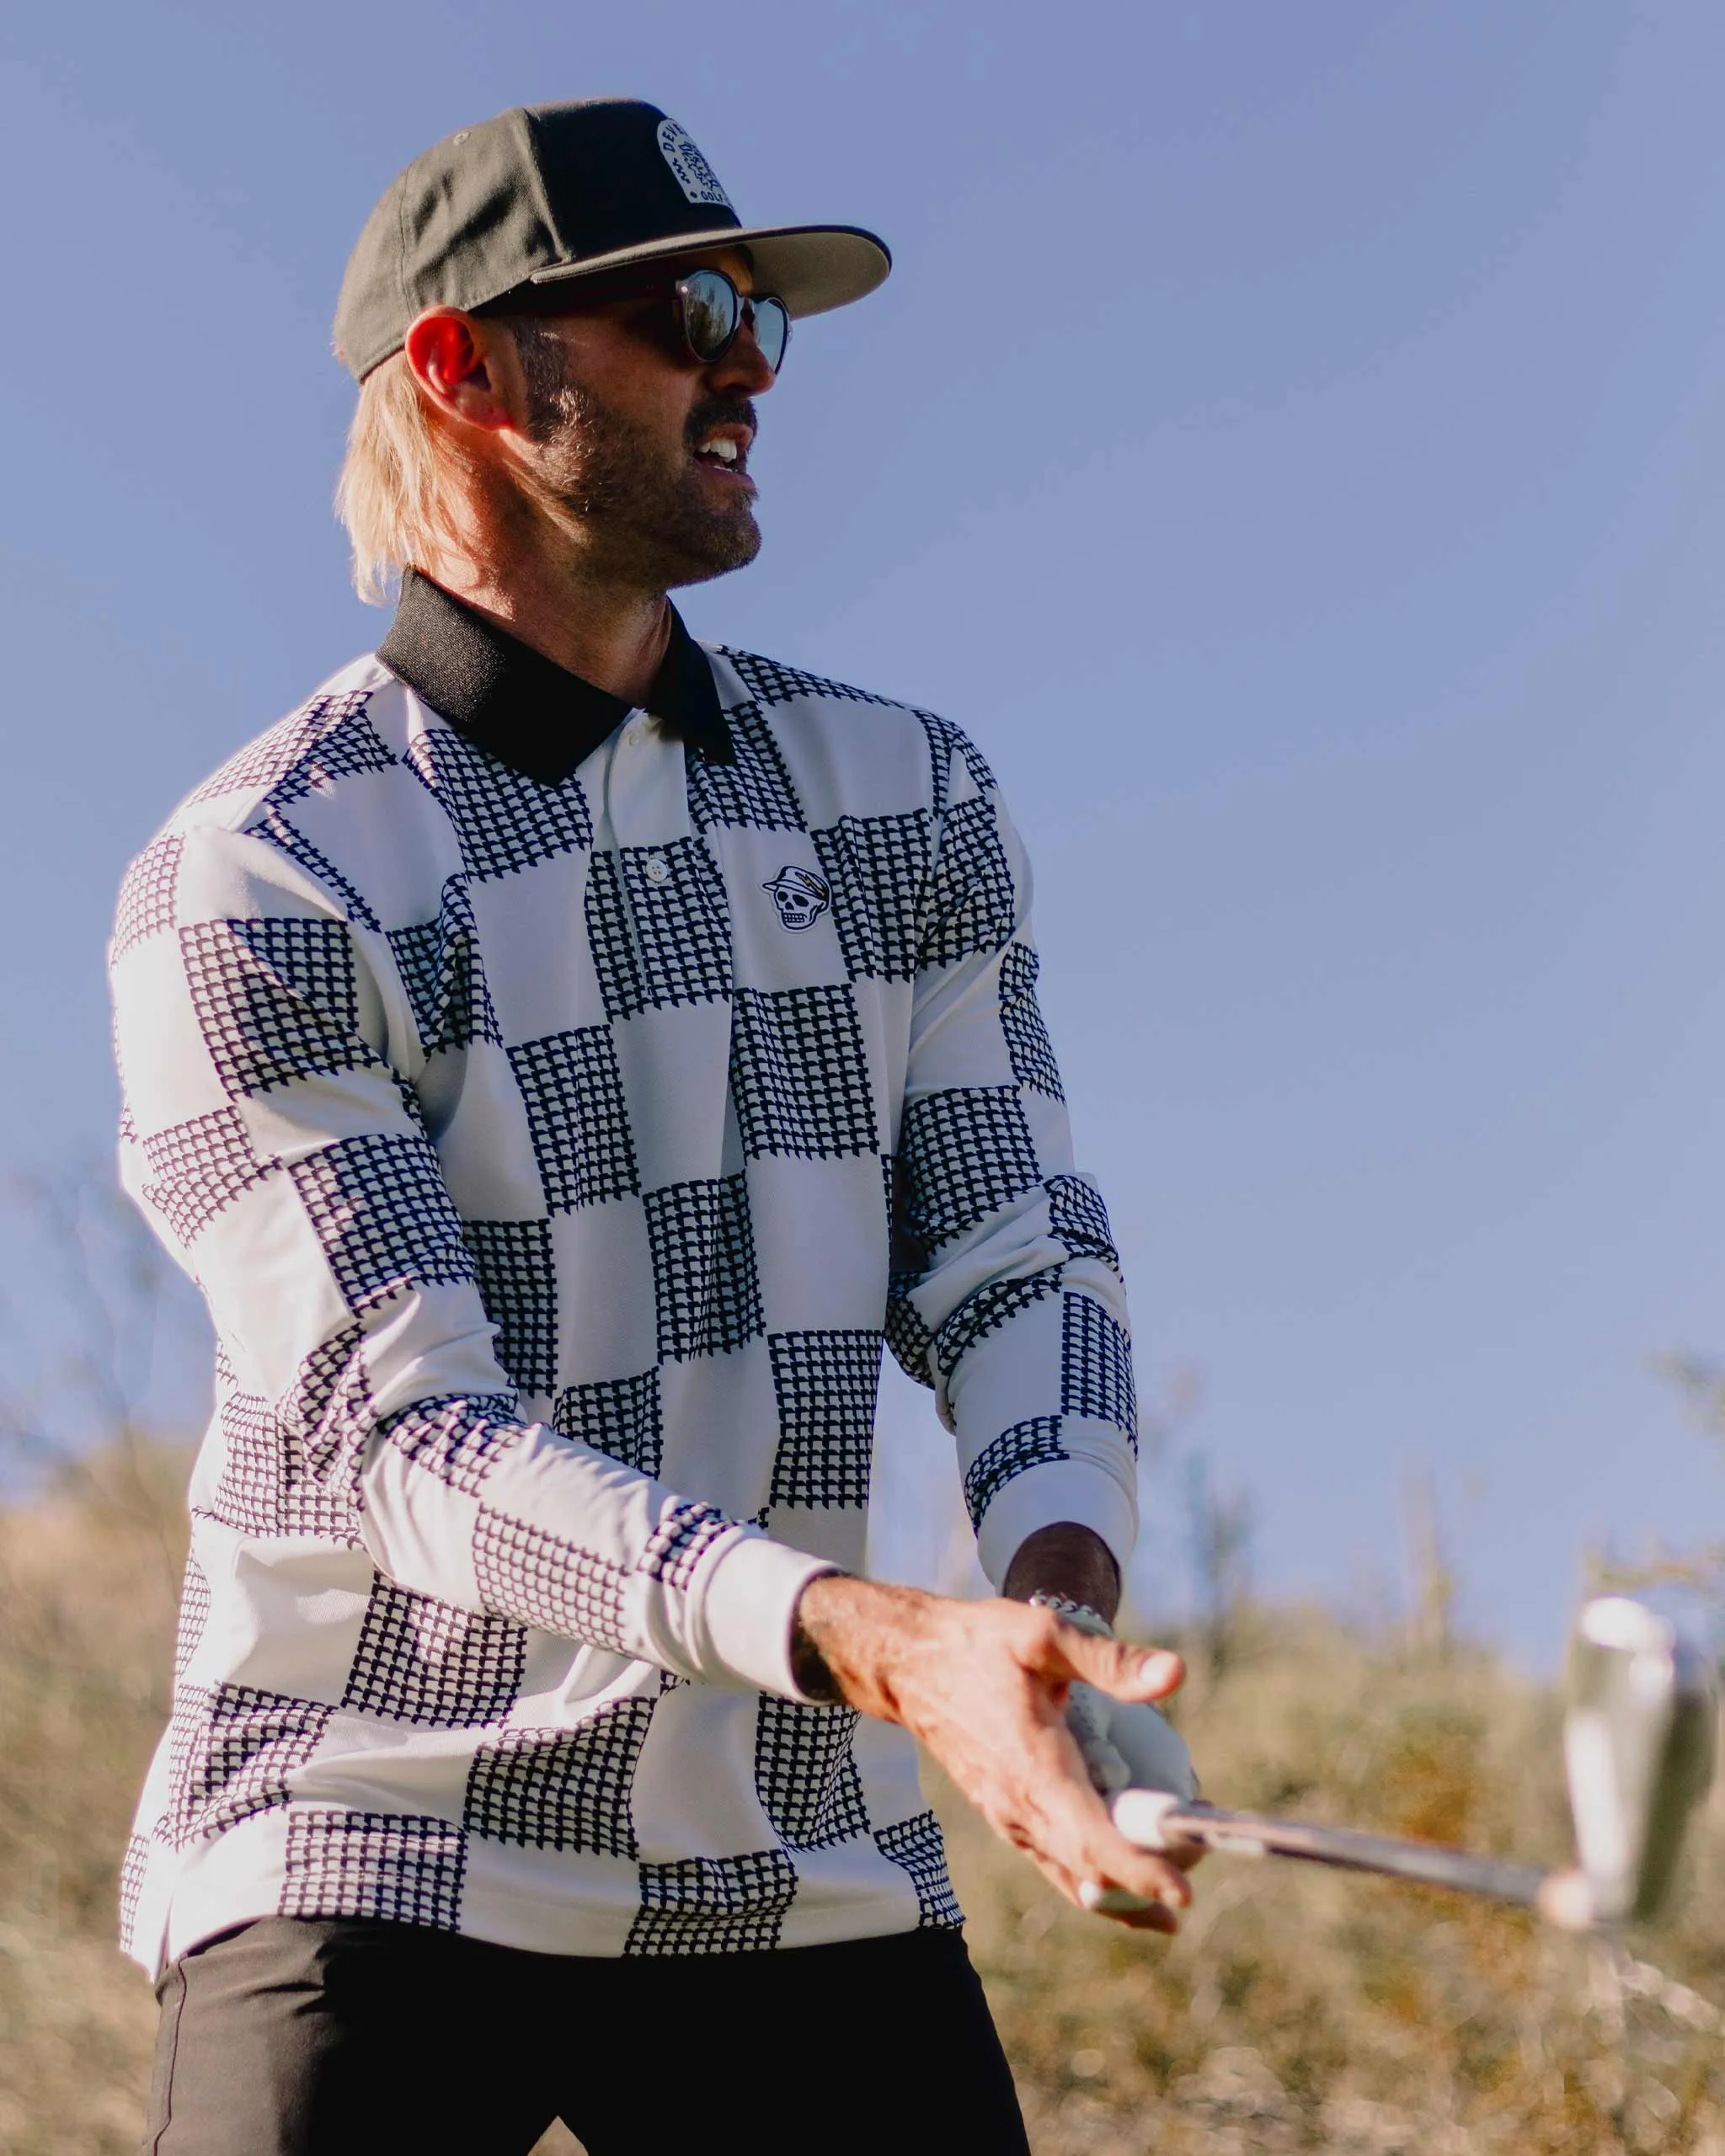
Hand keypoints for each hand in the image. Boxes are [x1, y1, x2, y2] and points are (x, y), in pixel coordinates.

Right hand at [792, 1575, 1196, 1932]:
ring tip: (1170, 1891)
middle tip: (1196, 1874)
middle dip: (1145, 1884)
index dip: (1141, 1873)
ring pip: (1070, 1877)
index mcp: (1033, 1771)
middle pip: (1090, 1872)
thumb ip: (1108, 1659)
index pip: (1094, 1842)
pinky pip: (1053, 1862)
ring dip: (1121, 1889)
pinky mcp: (1004, 1814)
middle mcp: (1018, 1809)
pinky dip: (1092, 1877)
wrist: (908, 1663)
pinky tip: (1122, 1875)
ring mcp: (1008, 1818)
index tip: (1184, 1895)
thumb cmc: (977, 1644)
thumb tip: (1174, 1674)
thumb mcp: (1042, 1635)